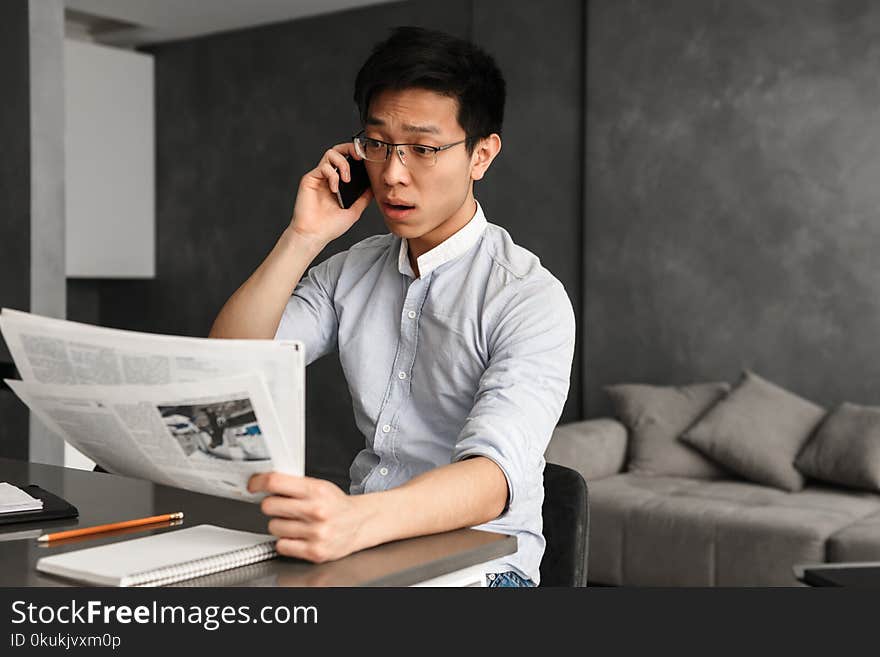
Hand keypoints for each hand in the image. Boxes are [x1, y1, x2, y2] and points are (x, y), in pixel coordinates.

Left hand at [248, 472, 369, 562]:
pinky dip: (286, 541)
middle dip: (271, 506)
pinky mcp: (314, 551)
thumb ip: (295, 484)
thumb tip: (265, 482)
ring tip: (297, 523)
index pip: (275, 482)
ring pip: (273, 527)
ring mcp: (316, 532)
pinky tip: (299, 536)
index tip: (253, 485)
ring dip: (280, 525)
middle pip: (269, 506)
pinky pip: (281, 545)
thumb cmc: (336, 505)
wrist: (360, 523)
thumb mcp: (320, 486)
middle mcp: (316, 510)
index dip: (258, 482)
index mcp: (317, 490)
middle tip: (282, 507)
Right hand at [288, 142, 372, 246]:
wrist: (314, 235)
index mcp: (337, 182)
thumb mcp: (354, 211)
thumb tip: (374, 187)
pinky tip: (334, 189)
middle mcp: (327, 177)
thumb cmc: (330, 226)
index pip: (347, 160)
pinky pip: (323, 167)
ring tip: (346, 179)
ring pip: (330, 154)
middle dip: (350, 148)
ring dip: (342, 163)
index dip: (356, 154)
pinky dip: (332, 176)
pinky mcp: (310, 179)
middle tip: (359, 157)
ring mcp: (318, 177)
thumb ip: (363, 198)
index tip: (367, 159)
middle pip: (338, 150)